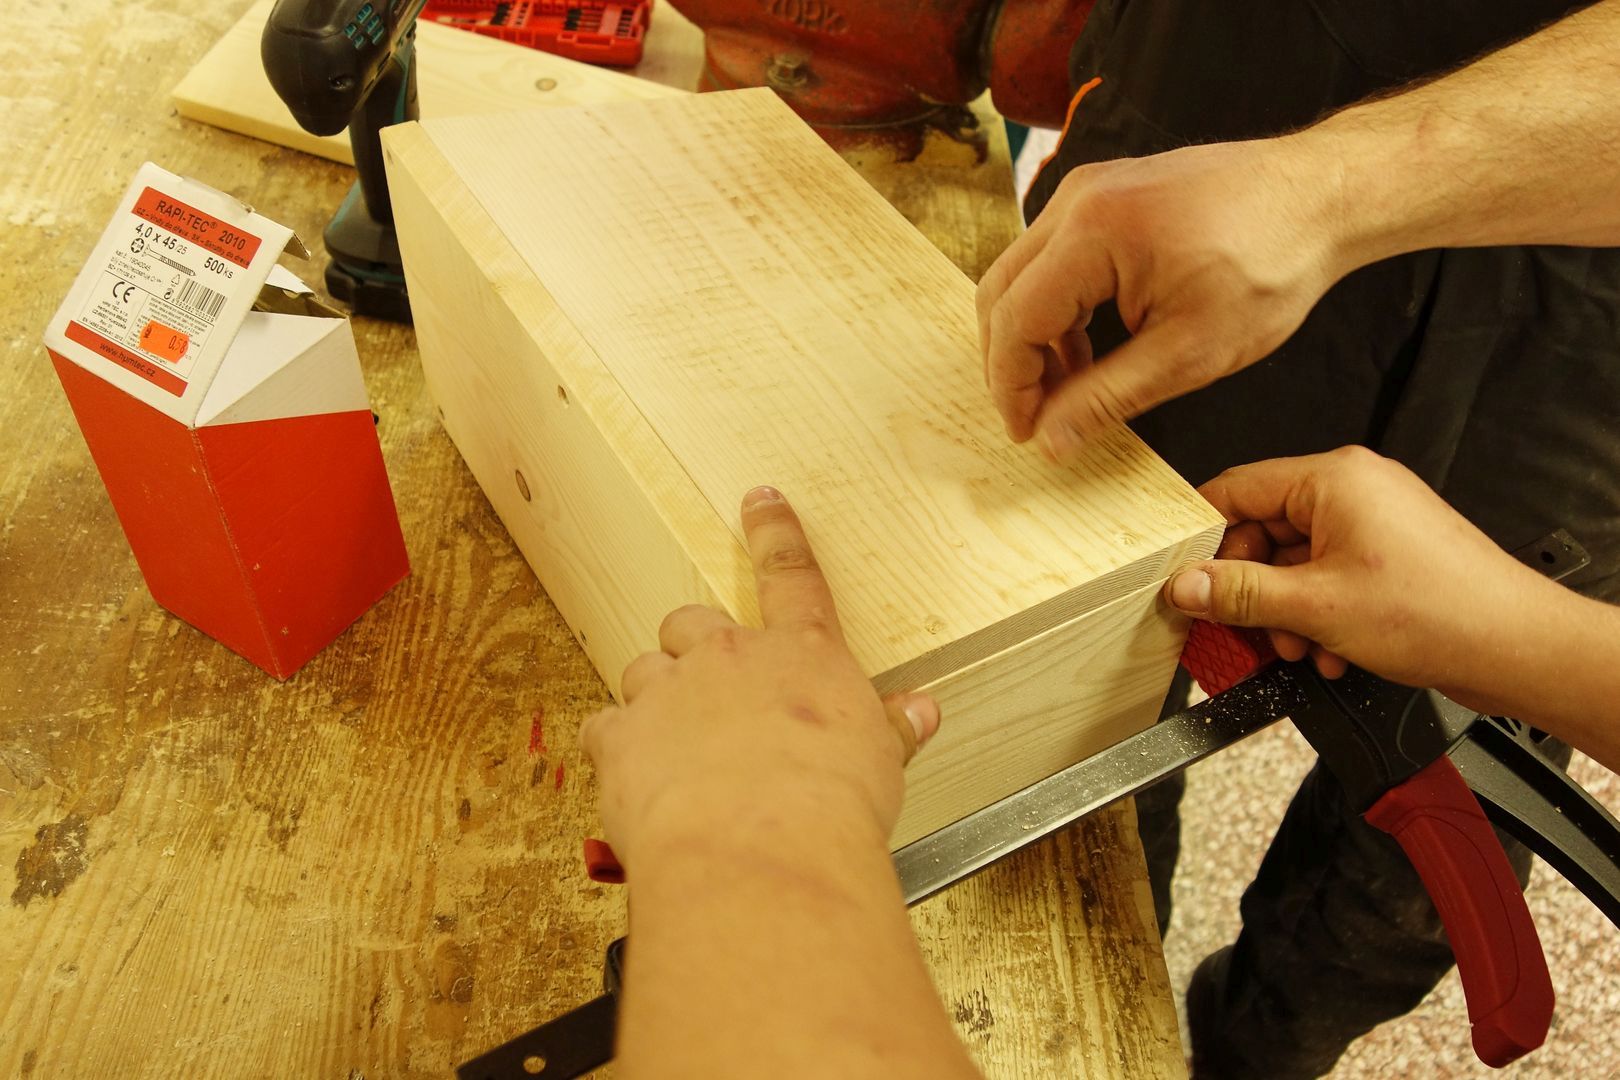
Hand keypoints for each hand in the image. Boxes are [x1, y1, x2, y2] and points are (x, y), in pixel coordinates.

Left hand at [580, 486, 939, 871]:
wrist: (764, 850)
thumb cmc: (831, 810)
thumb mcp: (882, 762)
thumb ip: (892, 729)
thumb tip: (922, 711)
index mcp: (802, 655)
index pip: (791, 576)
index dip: (776, 533)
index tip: (761, 500)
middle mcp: (731, 659)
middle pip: (694, 622)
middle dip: (695, 648)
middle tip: (708, 693)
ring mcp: (671, 692)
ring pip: (644, 670)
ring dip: (654, 699)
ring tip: (675, 749)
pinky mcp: (622, 737)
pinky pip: (604, 727)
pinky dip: (617, 749)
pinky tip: (637, 781)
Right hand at [977, 138, 1345, 459]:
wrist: (1322, 196)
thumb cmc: (1273, 263)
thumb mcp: (1190, 352)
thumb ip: (1107, 398)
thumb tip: (1050, 440)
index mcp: (1092, 234)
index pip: (1014, 321)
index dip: (1011, 386)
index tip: (1025, 432)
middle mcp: (1078, 200)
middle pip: (1000, 293)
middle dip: (1009, 363)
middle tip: (1034, 417)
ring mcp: (1089, 190)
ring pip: (1021, 274)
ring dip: (1032, 337)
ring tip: (1070, 388)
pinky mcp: (1106, 193)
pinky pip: (1053, 256)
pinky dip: (1056, 307)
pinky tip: (1090, 347)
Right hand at [1159, 447, 1555, 709]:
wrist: (1515, 647)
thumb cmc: (1441, 612)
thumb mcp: (1315, 606)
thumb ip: (1239, 593)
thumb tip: (1188, 584)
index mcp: (1334, 479)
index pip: (1237, 488)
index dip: (1203, 535)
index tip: (1184, 573)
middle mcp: (1355, 490)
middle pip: (1265, 531)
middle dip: (1253, 588)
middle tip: (1242, 626)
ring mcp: (1375, 522)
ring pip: (1295, 561)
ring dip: (1286, 611)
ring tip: (1299, 647)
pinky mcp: (1389, 555)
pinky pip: (1329, 576)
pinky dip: (1319, 615)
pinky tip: (1330, 650)